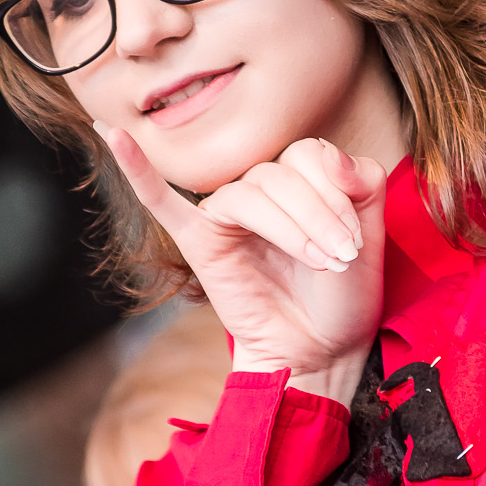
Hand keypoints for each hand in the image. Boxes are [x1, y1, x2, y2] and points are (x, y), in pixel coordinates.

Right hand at [96, 126, 385, 406]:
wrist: (320, 349)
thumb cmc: (342, 295)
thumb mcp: (370, 234)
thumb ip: (362, 183)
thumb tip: (331, 155)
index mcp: (299, 177)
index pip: (309, 154)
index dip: (336, 191)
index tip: (356, 240)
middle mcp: (260, 187)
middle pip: (279, 174)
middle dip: (318, 215)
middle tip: (341, 257)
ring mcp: (226, 213)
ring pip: (249, 193)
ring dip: (289, 226)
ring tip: (318, 261)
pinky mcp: (199, 241)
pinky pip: (161, 200)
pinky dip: (137, 169)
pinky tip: (116, 136)